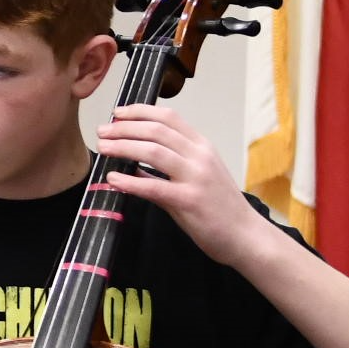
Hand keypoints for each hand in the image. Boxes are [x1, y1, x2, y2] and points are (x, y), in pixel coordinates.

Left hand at [93, 103, 263, 266]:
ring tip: (102, 148)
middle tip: (101, 132)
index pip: (168, 117)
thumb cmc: (220, 206)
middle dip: (123, 128)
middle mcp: (200, 156)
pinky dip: (129, 181)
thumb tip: (132, 160)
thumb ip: (168, 165)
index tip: (117, 113)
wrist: (247, 235)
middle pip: (156, 131)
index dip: (139, 111)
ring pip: (152, 152)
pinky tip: (112, 179)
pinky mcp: (189, 201)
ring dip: (122, 147)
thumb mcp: (197, 175)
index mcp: (202, 146)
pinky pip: (153, 186)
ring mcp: (196, 177)